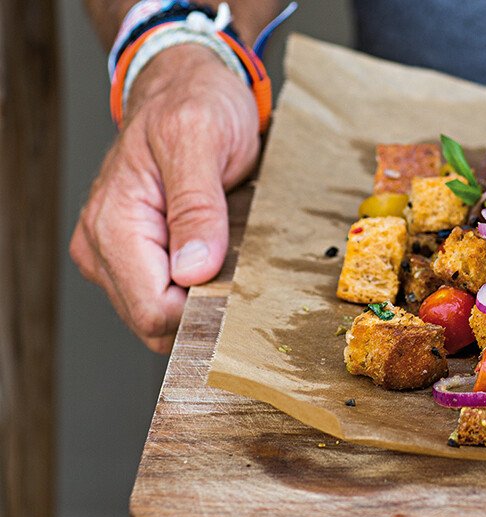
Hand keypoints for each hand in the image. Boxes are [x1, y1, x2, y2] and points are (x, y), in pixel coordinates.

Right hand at [71, 44, 259, 352]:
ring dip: (203, 298)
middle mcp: (103, 246)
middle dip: (204, 308)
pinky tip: (220, 259)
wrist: (185, 84)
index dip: (202, 310)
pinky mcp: (136, 256)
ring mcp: (116, 255)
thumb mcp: (203, 140)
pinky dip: (200, 288)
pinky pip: (169, 297)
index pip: (154, 311)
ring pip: (163, 317)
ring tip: (231, 255)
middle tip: (243, 268)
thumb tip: (192, 270)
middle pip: (157, 323)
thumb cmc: (194, 103)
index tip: (241, 284)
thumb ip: (197, 206)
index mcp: (114, 224)